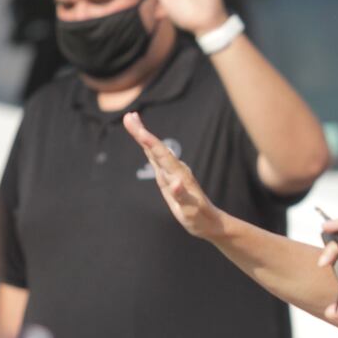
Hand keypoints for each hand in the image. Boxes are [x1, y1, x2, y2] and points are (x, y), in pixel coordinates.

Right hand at [122, 112, 222, 239]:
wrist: (209, 221)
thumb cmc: (199, 216)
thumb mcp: (190, 209)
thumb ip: (182, 195)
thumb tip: (175, 183)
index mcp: (178, 174)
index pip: (160, 153)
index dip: (147, 139)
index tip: (136, 127)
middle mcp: (175, 170)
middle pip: (155, 147)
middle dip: (141, 132)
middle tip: (128, 116)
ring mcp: (172, 173)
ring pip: (155, 150)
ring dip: (143, 136)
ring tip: (133, 121)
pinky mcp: (169, 178)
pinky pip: (157, 159)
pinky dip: (149, 148)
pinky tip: (144, 141)